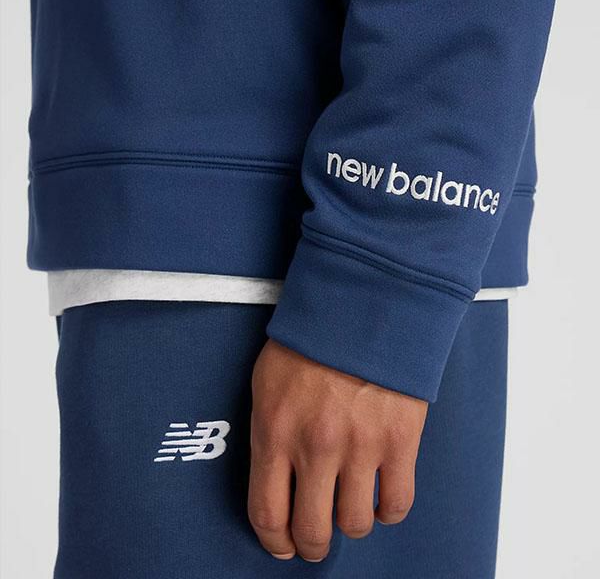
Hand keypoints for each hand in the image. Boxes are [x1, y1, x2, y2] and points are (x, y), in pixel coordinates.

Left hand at [248, 339, 427, 562]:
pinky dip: (388, 512)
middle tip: (313, 541)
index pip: (267, 513)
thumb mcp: (266, 382)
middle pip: (312, 530)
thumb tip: (270, 474)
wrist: (361, 306)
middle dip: (310, 544)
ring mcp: (361, 446)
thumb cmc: (311, 341)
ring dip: (350, 524)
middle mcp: (316, 447)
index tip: (282, 545)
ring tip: (348, 508)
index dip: (274, 541)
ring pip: (355, 523)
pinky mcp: (400, 440)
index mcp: (275, 431)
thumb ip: (264, 432)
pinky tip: (381, 499)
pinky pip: (397, 503)